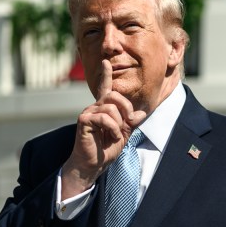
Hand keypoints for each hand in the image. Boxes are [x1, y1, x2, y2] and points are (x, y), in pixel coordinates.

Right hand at [61, 60, 147, 197]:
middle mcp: (94, 108)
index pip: (105, 89)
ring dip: (119, 124)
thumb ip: (131, 123)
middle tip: (126, 124)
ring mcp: (88, 113)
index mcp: (103, 109)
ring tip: (115, 136)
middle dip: (126, 109)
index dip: (105, 75)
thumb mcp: (123, 135)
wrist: (93, 165)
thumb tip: (141, 113)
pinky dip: (113, 129)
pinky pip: (105, 118)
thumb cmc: (105, 150)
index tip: (105, 61)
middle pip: (114, 96)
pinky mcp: (84, 120)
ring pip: (111, 108)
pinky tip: (111, 138)